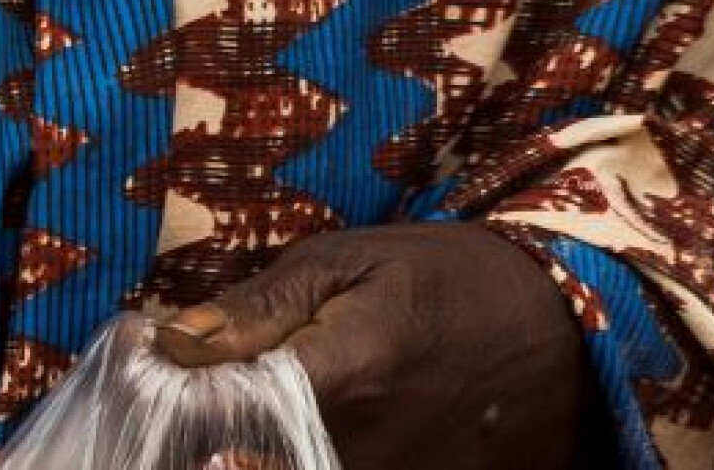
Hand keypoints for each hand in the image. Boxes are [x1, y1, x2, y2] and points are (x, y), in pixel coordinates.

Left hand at [156, 223, 599, 469]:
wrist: (554, 338)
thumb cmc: (442, 281)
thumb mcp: (348, 263)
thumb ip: (259, 309)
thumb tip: (171, 341)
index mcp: (346, 374)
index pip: (226, 411)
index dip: (179, 397)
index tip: (158, 370)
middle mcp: (365, 451)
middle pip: (249, 460)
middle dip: (208, 432)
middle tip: (193, 399)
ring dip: (252, 446)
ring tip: (243, 412)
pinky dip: (294, 456)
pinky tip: (282, 434)